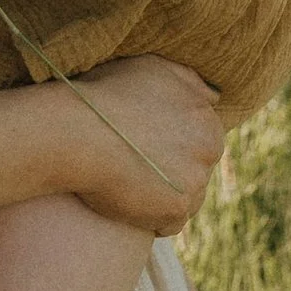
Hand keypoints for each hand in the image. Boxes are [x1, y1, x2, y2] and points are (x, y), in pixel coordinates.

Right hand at [59, 56, 224, 234]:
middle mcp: (210, 151)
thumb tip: (213, 97)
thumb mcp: (154, 68)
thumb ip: (190, 82)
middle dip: (170, 170)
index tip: (142, 142)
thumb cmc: (108, 96)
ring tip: (126, 182)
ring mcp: (195, 182)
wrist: (78, 132)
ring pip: (184, 197)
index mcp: (207, 119)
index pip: (199, 141)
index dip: (168, 142)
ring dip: (161, 195)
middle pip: (194, 170)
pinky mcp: (176, 209)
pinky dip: (150, 218)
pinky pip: (169, 222)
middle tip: (133, 162)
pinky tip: (126, 201)